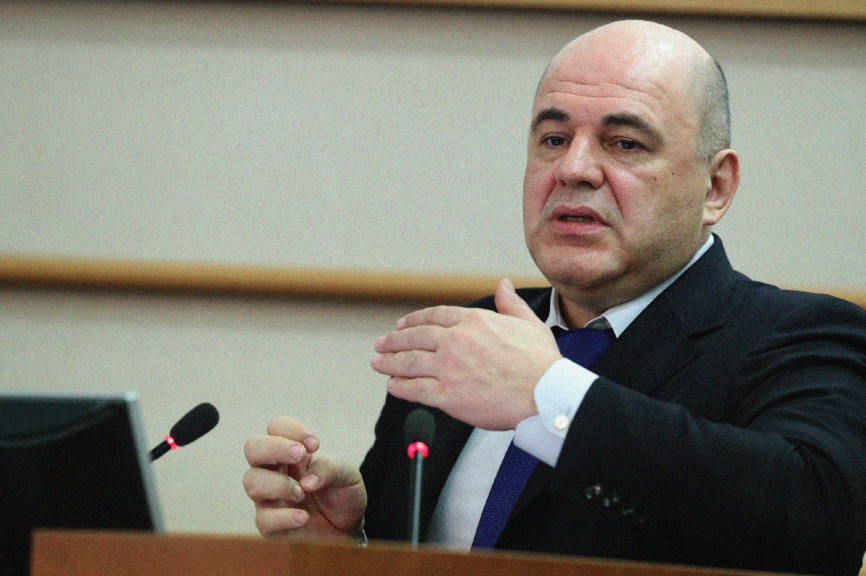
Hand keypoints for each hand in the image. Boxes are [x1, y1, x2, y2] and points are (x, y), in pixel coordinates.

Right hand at [243, 417, 366, 538]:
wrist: (350, 525)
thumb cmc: (343, 493)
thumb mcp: (347, 475)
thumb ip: (329, 469)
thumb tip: (306, 481)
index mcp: (291, 452)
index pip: (276, 427)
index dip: (291, 430)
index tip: (314, 444)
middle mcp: (274, 470)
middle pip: (253, 448)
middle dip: (274, 448)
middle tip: (299, 455)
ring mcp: (269, 497)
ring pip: (252, 481)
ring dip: (278, 484)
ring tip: (302, 492)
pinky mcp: (271, 525)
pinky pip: (263, 520)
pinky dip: (283, 517)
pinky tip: (303, 517)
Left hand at [370, 278, 561, 429]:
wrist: (544, 393)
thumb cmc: (541, 362)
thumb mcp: (527, 323)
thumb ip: (510, 303)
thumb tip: (503, 284)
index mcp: (473, 321)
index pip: (434, 317)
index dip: (414, 320)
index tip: (402, 325)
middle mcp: (456, 342)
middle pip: (415, 338)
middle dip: (394, 341)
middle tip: (380, 344)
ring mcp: (449, 369)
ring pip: (409, 363)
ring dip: (389, 363)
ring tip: (377, 363)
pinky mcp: (448, 396)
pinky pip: (416, 390)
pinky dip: (400, 387)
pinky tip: (392, 386)